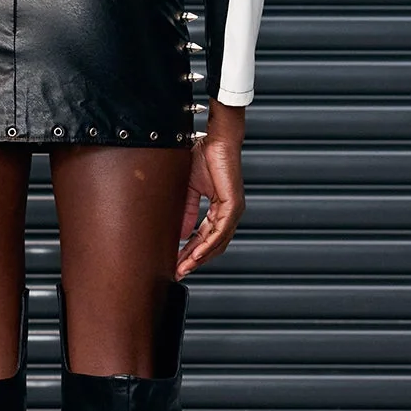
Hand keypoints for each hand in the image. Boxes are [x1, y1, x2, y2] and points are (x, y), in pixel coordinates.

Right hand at [176, 100, 245, 278]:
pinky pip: (220, 230)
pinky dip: (207, 244)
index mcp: (219, 208)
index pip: (205, 236)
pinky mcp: (233, 205)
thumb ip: (187, 210)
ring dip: (199, 257)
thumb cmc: (204, 156)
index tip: (176, 263)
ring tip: (184, 267)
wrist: (216, 139)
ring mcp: (233, 210)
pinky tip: (195, 253)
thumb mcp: (189, 188)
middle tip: (178, 271)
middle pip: (212, 245)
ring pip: (218, 242)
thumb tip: (181, 232)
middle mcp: (229, 212)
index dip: (190, 251)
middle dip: (194, 260)